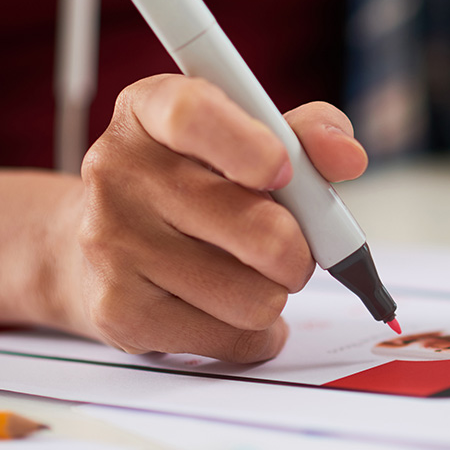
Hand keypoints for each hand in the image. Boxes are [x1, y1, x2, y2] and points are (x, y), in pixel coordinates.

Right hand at [53, 74, 366, 361]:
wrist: (101, 249)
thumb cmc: (191, 186)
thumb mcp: (242, 139)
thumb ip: (303, 136)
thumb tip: (348, 156)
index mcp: (149, 111)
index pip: (193, 116)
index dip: (250, 146)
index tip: (284, 170)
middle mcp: (117, 172)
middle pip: (259, 231)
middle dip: (300, 250)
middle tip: (290, 246)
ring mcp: (111, 245)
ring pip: (257, 296)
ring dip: (274, 293)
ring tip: (248, 274)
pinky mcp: (118, 312)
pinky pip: (234, 338)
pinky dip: (253, 333)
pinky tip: (224, 308)